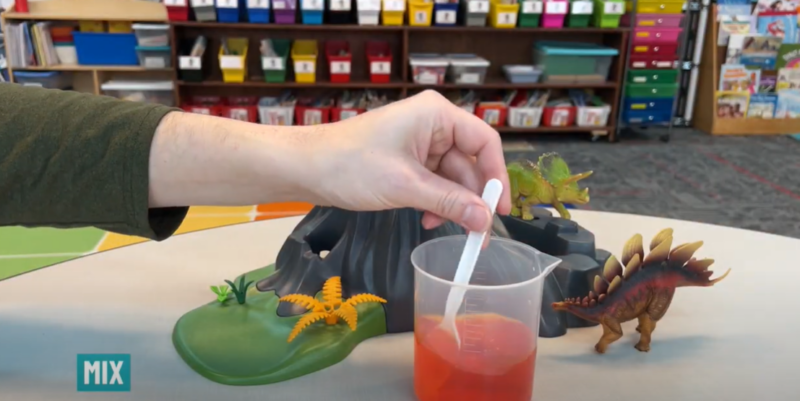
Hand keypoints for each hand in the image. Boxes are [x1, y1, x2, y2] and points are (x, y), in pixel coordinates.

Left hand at [305, 90, 510, 233]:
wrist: (305, 168)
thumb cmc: (349, 165)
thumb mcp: (405, 186)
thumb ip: (449, 202)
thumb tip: (485, 221)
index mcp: (437, 115)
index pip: (485, 142)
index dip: (496, 176)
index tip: (500, 210)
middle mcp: (432, 124)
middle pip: (470, 163)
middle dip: (471, 199)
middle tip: (476, 235)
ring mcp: (419, 142)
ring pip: (452, 177)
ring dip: (451, 205)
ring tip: (440, 227)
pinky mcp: (407, 160)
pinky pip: (435, 182)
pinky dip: (436, 202)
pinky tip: (427, 219)